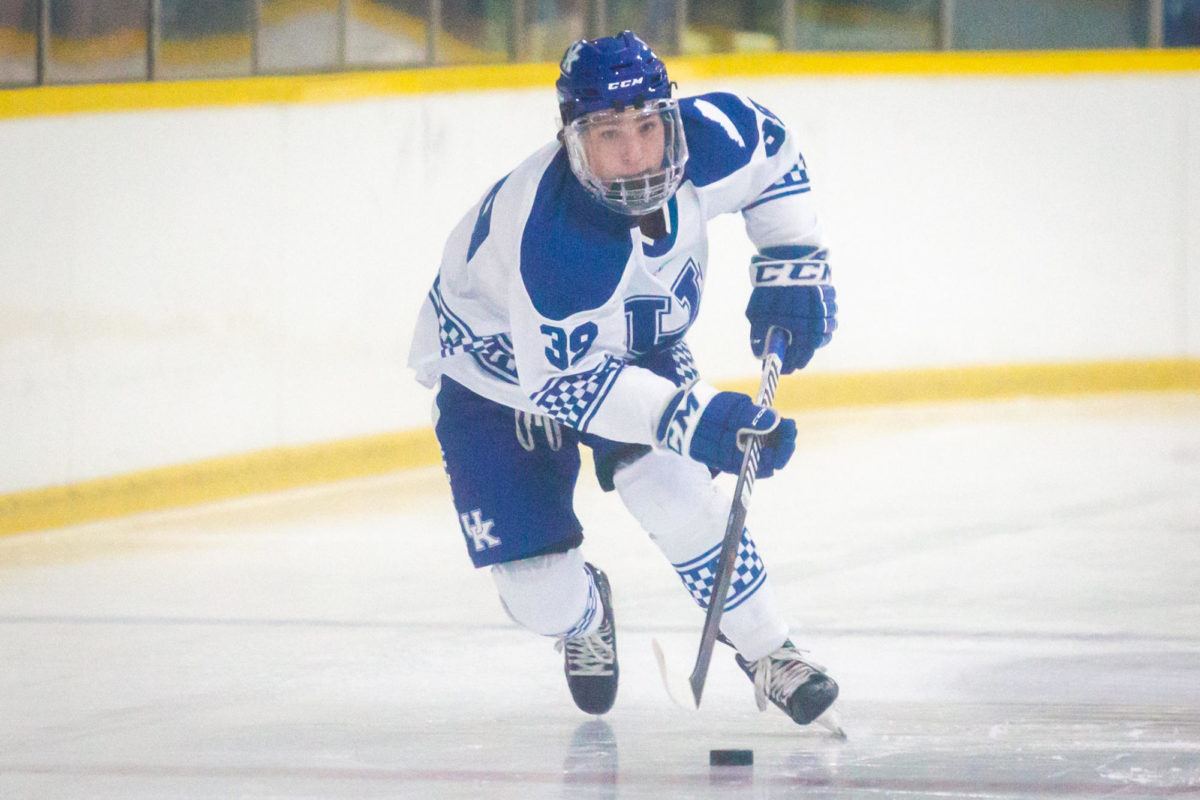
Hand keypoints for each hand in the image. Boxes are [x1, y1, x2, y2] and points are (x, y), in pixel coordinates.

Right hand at [656, 382, 796, 476]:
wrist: (675, 416)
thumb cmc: (703, 413)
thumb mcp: (730, 411)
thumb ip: (753, 417)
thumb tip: (776, 420)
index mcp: (738, 458)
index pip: (771, 462)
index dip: (785, 447)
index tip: (790, 427)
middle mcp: (736, 463)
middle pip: (768, 460)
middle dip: (782, 444)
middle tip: (789, 424)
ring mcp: (731, 458)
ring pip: (760, 454)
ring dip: (772, 440)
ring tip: (779, 422)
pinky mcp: (727, 450)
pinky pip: (750, 450)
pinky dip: (760, 439)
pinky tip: (763, 424)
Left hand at [746, 245, 836, 372]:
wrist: (788, 258)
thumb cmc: (771, 289)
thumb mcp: (757, 314)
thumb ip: (759, 337)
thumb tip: (760, 355)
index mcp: (802, 330)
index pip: (801, 356)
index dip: (792, 364)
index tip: (786, 368)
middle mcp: (819, 322)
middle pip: (816, 345)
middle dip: (804, 351)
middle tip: (793, 353)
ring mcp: (827, 308)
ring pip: (827, 329)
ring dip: (814, 334)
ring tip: (801, 332)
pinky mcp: (830, 296)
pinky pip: (830, 313)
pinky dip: (822, 317)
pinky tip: (810, 314)